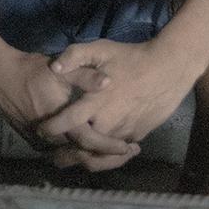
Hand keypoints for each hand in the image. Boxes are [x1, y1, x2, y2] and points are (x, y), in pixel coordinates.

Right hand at [0, 50, 137, 165]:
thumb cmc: (32, 72)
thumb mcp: (60, 70)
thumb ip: (85, 76)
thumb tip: (109, 82)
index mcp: (63, 122)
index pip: (92, 142)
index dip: (112, 147)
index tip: (131, 146)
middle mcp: (53, 138)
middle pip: (84, 156)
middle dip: (108, 157)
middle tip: (128, 151)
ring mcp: (41, 142)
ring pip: (72, 157)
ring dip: (93, 156)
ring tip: (113, 152)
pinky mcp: (33, 142)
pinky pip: (60, 153)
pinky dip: (76, 153)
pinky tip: (88, 147)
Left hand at [40, 39, 197, 156]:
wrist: (168, 69)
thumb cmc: (131, 58)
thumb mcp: (100, 49)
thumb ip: (75, 56)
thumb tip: (55, 67)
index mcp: (95, 103)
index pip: (66, 123)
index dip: (51, 129)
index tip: (40, 130)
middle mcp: (108, 122)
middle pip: (82, 147)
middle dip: (65, 154)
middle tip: (52, 156)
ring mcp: (124, 131)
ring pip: (101, 154)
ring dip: (85, 158)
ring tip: (71, 159)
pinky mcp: (138, 135)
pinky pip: (117, 150)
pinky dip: (106, 154)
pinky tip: (96, 152)